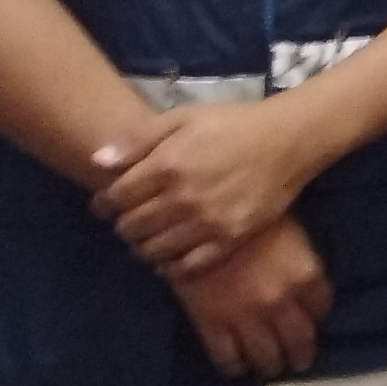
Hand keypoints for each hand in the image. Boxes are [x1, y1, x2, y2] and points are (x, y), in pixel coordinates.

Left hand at [91, 102, 321, 276]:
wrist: (289, 140)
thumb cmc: (233, 124)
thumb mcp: (183, 117)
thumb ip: (138, 138)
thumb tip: (97, 162)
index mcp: (166, 165)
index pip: (115, 198)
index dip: (103, 204)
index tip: (106, 204)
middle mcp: (183, 198)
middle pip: (131, 227)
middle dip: (123, 224)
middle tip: (130, 220)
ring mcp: (207, 222)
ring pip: (154, 250)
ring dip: (142, 247)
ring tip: (147, 238)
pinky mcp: (230, 239)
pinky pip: (189, 266)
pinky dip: (171, 268)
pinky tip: (169, 260)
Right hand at [167, 216, 331, 380]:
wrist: (195, 218)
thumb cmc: (248, 218)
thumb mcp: (289, 234)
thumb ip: (299, 265)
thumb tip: (302, 286)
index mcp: (305, 275)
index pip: (321, 307)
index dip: (316, 315)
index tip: (311, 319)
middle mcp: (281, 302)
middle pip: (299, 340)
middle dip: (300, 354)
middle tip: (298, 361)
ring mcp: (246, 317)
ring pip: (265, 356)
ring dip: (270, 365)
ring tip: (270, 367)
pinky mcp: (211, 324)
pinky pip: (227, 357)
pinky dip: (234, 367)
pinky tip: (237, 367)